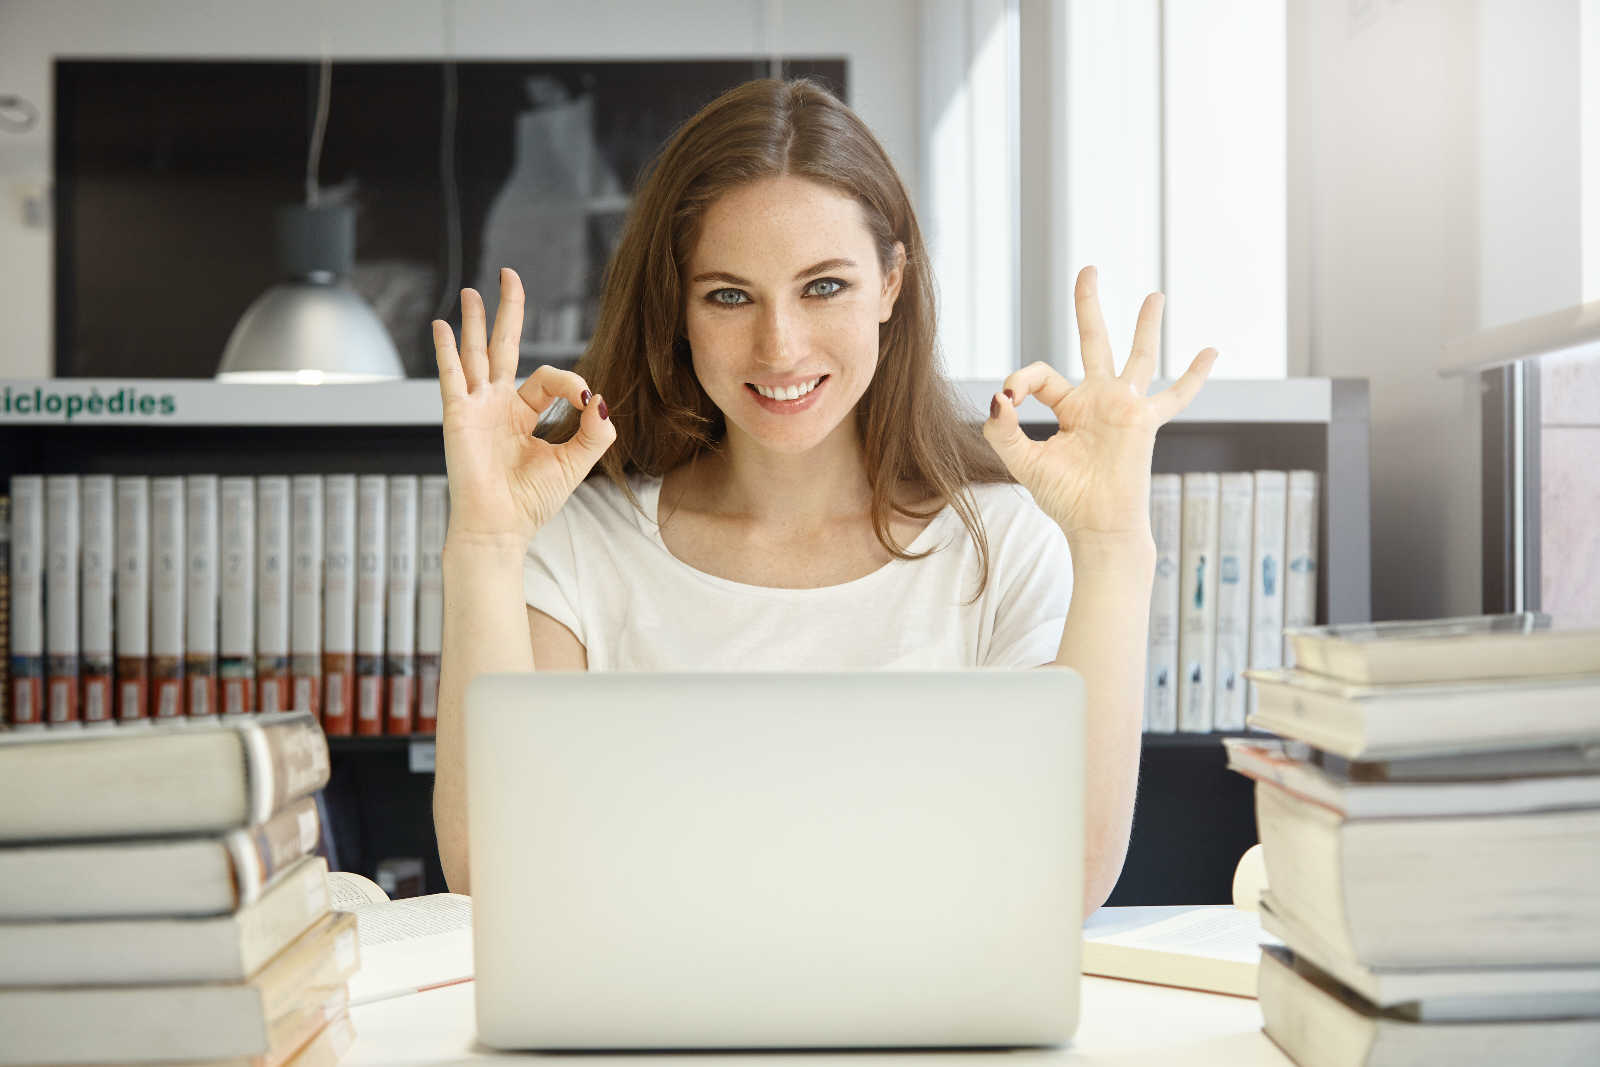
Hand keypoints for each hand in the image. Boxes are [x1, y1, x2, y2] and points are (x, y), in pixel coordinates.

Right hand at [433, 268, 615, 546]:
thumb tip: (600, 397)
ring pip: (477, 352)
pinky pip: (452, 375)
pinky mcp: (459, 415)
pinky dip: (446, 350)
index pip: (550, 377)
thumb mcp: (577, 462)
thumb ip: (596, 430)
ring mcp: (478, 407)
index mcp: (528, 414)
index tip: (585, 401)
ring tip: (472, 291)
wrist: (500, 526)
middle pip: (504, 345)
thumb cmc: (532, 501)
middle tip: (509, 274)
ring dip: (475, 320)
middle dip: (508, 309)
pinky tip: (441, 326)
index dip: (572, 382)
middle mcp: (500, 405)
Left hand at [982, 265, 1216, 556]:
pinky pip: (1176, 395)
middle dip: (1089, 305)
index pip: (1042, 376)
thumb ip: (1004, 429)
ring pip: (1138, 355)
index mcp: (1070, 408)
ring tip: (1155, 294)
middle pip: (1094, 341)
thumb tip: (999, 396)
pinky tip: (1211, 351)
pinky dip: (1194, 376)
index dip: (1020, 381)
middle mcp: (1098, 401)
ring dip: (1146, 324)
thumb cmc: (1064, 499)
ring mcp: (1124, 407)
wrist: (1096, 527)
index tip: (1008, 401)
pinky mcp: (1144, 420)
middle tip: (1088, 269)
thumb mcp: (1023, 461)